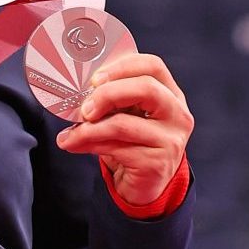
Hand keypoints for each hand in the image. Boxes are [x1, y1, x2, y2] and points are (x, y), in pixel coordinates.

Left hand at [55, 51, 194, 205]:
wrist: (144, 182)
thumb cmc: (132, 141)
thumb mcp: (126, 113)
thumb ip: (113, 97)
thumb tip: (76, 90)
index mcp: (170, 94)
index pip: (153, 65)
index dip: (121, 66)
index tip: (95, 78)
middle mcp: (177, 115)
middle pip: (146, 88)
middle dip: (107, 94)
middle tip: (84, 107)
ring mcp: (171, 140)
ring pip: (123, 123)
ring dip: (88, 128)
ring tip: (70, 133)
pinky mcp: (157, 163)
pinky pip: (116, 148)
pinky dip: (88, 144)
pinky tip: (74, 144)